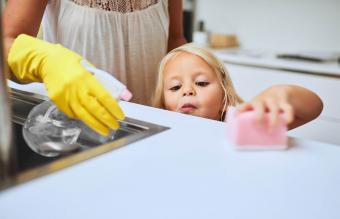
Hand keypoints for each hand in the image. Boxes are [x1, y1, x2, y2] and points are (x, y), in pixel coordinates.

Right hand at [8, 34, 123, 134]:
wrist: (47, 61)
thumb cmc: (71, 63)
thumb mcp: (91, 68)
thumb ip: (107, 82)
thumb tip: (125, 95)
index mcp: (86, 78)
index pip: (104, 97)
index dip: (113, 108)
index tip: (120, 116)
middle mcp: (76, 88)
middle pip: (94, 109)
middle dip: (106, 120)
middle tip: (115, 126)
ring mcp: (65, 95)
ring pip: (83, 115)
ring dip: (95, 125)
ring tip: (105, 130)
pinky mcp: (57, 100)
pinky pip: (72, 113)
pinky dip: (81, 118)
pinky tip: (89, 121)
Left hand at [237, 86, 293, 126]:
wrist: (283, 92)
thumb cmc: (268, 108)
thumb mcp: (260, 111)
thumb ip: (257, 122)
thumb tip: (251, 140)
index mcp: (253, 104)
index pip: (244, 105)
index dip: (240, 111)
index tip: (237, 117)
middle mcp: (262, 100)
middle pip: (258, 105)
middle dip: (258, 116)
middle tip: (258, 126)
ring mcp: (274, 100)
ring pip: (274, 107)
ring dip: (273, 119)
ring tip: (271, 129)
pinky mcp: (285, 101)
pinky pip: (287, 108)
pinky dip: (288, 115)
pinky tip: (287, 122)